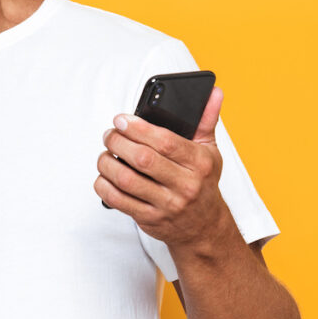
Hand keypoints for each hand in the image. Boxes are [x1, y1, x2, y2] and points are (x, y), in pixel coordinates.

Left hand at [95, 86, 237, 252]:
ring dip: (107, 163)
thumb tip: (214, 92)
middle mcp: (185, 185)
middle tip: (110, 134)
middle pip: (142, 159)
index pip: (165, 141)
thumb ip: (206, 120)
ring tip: (105, 153)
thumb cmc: (203, 183)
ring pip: (126, 180)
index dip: (138, 128)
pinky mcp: (150, 219)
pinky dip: (104, 185)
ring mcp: (167, 204)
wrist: (204, 227)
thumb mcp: (210, 151)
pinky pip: (118, 201)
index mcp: (199, 163)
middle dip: (118, 142)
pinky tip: (104, 175)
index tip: (121, 119)